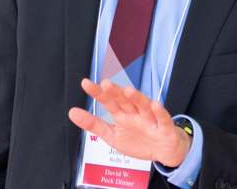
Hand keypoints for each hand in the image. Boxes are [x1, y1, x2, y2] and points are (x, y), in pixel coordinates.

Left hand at [68, 78, 191, 166]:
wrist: (164, 151)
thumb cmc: (139, 140)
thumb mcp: (112, 136)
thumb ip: (93, 124)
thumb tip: (72, 113)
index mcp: (122, 114)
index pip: (108, 101)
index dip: (97, 92)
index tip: (86, 84)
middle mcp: (135, 113)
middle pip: (124, 100)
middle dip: (116, 92)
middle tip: (105, 84)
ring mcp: (150, 119)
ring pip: (143, 105)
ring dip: (136, 97)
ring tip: (128, 90)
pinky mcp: (164, 127)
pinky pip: (163, 119)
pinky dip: (159, 112)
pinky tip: (155, 105)